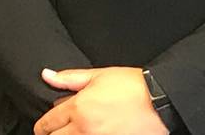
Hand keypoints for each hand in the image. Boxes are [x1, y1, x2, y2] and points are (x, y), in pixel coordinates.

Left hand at [33, 67, 167, 134]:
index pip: (47, 124)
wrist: (161, 102)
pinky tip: (93, 133)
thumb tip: (47, 75)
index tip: (45, 126)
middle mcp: (84, 129)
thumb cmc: (133, 86)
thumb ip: (69, 78)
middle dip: (54, 134)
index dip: (43, 125)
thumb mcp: (99, 75)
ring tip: (79, 129)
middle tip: (60, 129)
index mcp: (78, 109)